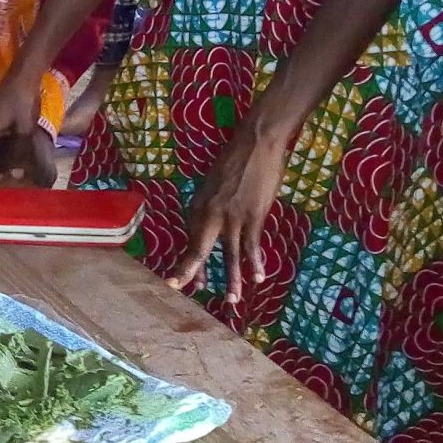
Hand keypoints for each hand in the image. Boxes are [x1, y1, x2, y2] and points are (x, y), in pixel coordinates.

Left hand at [167, 125, 290, 303]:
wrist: (255, 142)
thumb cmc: (236, 160)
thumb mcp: (213, 185)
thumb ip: (212, 208)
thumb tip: (215, 227)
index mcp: (198, 206)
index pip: (191, 242)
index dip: (190, 264)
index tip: (187, 282)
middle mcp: (210, 215)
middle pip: (198, 250)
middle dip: (191, 273)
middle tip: (185, 292)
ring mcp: (232, 217)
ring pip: (229, 255)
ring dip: (232, 280)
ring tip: (232, 301)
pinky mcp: (253, 216)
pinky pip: (252, 245)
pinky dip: (255, 263)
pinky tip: (258, 278)